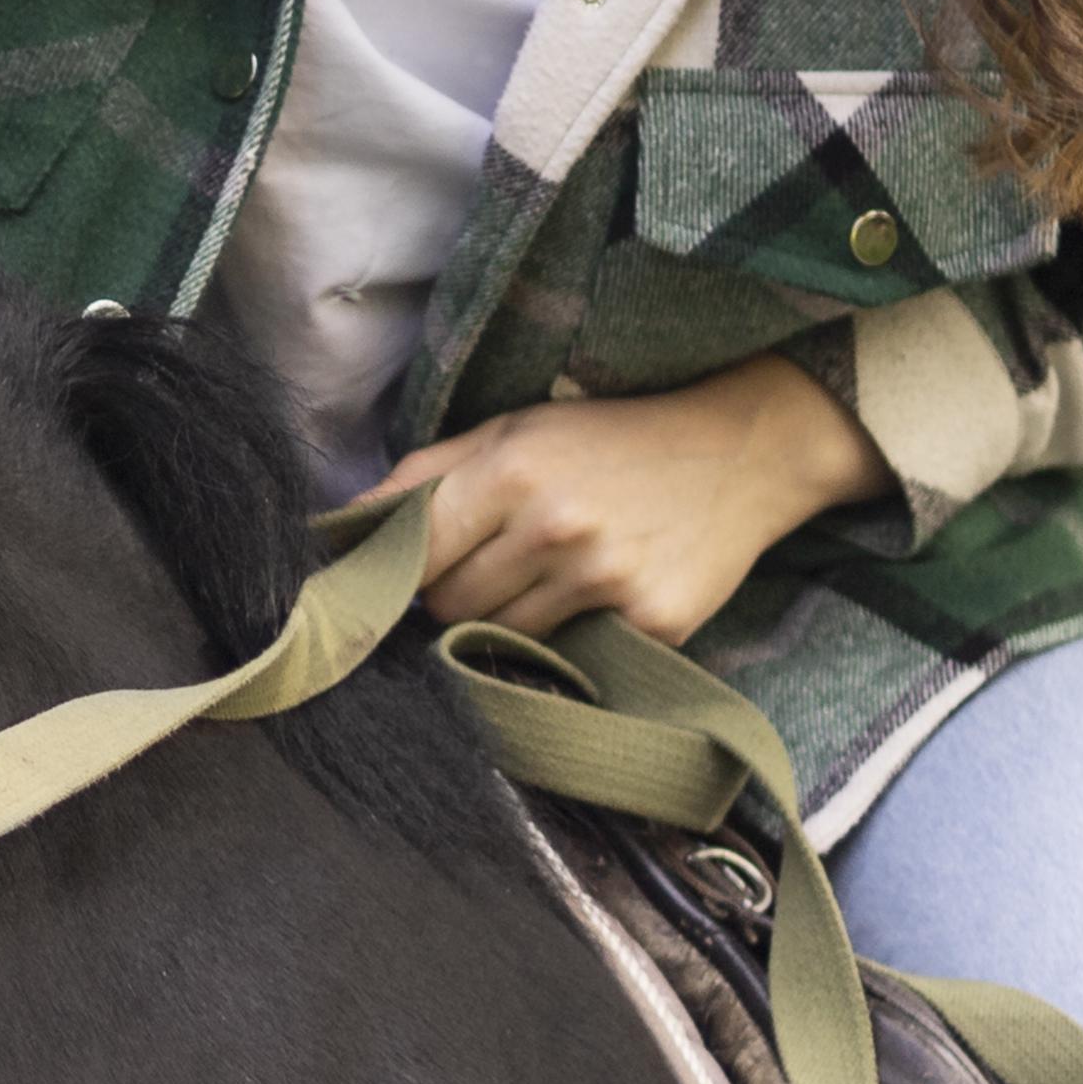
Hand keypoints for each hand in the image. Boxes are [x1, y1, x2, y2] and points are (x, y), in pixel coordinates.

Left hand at [338, 358, 888, 646]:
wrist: (741, 451)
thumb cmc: (611, 438)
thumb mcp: (514, 428)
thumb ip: (425, 475)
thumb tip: (342, 522)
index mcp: (511, 472)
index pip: (413, 557)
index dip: (399, 572)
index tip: (398, 579)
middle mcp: (555, 529)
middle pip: (449, 608)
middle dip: (454, 594)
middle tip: (494, 563)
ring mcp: (606, 582)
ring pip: (504, 637)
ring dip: (509, 618)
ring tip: (548, 574)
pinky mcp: (651, 624)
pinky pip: (570, 655)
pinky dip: (569, 636)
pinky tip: (596, 594)